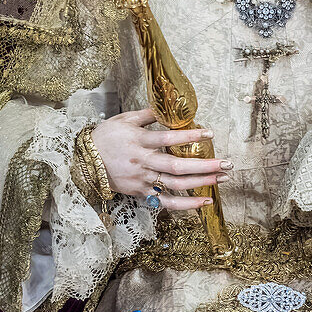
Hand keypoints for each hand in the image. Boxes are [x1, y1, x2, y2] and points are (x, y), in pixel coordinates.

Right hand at [91, 108, 231, 211]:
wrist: (84, 161)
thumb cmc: (106, 136)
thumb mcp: (125, 119)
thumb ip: (148, 114)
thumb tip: (168, 107)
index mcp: (139, 141)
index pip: (168, 139)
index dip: (189, 136)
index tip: (209, 133)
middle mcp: (142, 162)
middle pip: (177, 165)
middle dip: (204, 165)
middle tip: (227, 163)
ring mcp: (142, 180)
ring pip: (175, 185)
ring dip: (200, 183)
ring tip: (222, 179)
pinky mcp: (140, 193)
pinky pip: (165, 202)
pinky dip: (185, 205)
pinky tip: (203, 202)